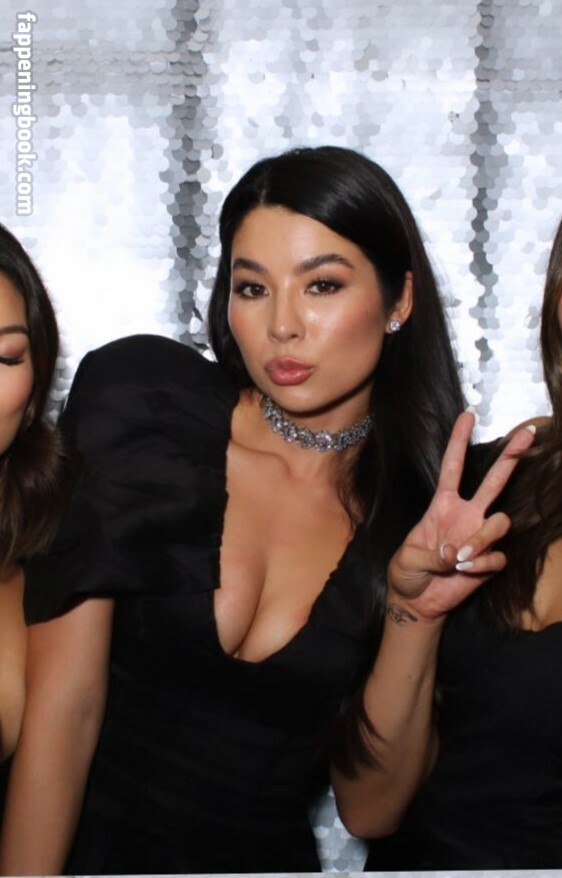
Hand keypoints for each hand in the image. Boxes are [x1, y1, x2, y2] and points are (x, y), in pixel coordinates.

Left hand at [387, 411, 534, 624]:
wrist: (416, 602)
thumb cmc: (406, 573)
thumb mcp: (407, 560)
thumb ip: (429, 555)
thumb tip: (455, 551)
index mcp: (441, 505)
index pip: (453, 466)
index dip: (458, 441)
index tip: (467, 415)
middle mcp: (466, 515)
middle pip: (494, 480)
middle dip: (511, 456)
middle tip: (527, 433)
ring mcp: (479, 536)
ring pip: (501, 520)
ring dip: (484, 538)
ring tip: (461, 557)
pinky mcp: (489, 561)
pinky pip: (498, 555)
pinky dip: (482, 564)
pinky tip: (464, 571)